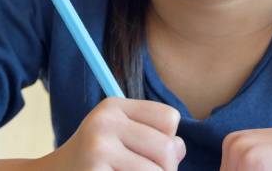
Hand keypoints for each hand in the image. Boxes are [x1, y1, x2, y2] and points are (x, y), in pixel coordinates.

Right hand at [36, 97, 185, 170]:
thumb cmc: (93, 160)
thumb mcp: (118, 137)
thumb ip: (153, 137)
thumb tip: (179, 151)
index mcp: (113, 106)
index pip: (170, 118)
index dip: (169, 139)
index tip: (149, 150)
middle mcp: (104, 122)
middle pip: (167, 148)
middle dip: (167, 167)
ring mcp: (97, 149)